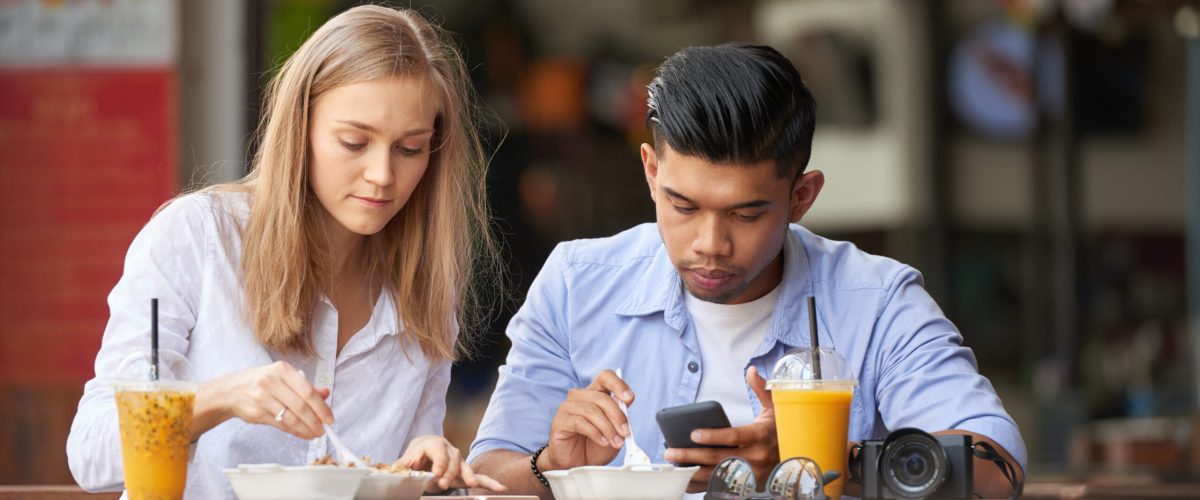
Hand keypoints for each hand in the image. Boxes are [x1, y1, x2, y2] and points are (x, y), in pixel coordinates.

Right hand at [196, 361, 332, 439]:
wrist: (231, 390)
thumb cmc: (262, 382)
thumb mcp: (283, 377)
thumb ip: (305, 386)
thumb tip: (326, 394)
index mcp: (282, 370)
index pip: (307, 391)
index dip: (321, 407)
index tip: (330, 418)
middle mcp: (270, 382)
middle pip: (300, 406)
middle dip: (316, 421)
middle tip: (324, 430)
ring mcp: (261, 398)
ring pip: (290, 418)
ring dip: (306, 429)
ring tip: (315, 434)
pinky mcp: (256, 413)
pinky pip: (280, 425)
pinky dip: (294, 431)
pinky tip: (302, 433)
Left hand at [398, 435, 505, 491]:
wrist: (424, 452)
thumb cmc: (415, 457)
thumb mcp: (406, 460)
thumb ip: (401, 466)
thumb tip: (391, 470)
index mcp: (433, 444)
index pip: (438, 451)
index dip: (438, 462)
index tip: (436, 474)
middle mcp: (449, 450)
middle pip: (452, 460)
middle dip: (449, 472)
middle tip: (443, 484)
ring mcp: (459, 460)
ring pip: (465, 467)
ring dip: (467, 476)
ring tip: (469, 484)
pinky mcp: (464, 471)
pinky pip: (478, 475)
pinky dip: (489, 482)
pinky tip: (500, 488)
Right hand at [543, 369, 632, 470]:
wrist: (579, 464)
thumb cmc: (595, 446)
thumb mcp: (615, 431)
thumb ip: (620, 417)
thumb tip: (625, 404)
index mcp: (595, 393)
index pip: (605, 377)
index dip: (618, 384)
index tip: (629, 399)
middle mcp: (580, 397)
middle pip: (601, 397)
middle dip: (617, 416)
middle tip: (625, 432)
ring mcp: (567, 407)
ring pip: (591, 410)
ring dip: (607, 428)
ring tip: (615, 442)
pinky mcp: (559, 421)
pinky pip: (580, 422)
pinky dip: (595, 433)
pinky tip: (602, 441)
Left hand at [664, 366, 778, 492]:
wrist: (797, 455)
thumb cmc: (780, 428)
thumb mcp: (775, 407)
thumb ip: (762, 388)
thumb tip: (752, 370)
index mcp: (761, 436)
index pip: (734, 437)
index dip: (713, 436)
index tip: (693, 434)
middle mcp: (757, 458)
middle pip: (719, 458)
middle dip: (692, 456)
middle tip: (670, 451)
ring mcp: (752, 475)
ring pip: (718, 476)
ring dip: (693, 473)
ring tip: (673, 466)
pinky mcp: (748, 485)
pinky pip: (722, 487)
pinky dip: (702, 486)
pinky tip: (686, 481)